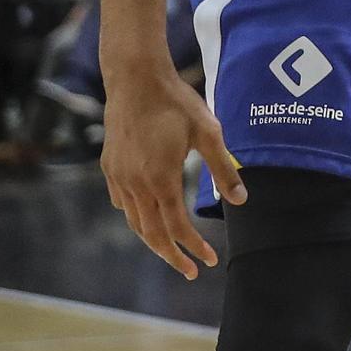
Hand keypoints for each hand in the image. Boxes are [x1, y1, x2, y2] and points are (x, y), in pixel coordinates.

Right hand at [101, 64, 245, 278]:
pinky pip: (122, 202)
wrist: (135, 79)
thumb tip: (240, 201)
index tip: (208, 262)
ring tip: (172, 249)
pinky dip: (136, 216)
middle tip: (190, 271)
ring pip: (134, 220)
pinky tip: (149, 216)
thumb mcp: (209, 133)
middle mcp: (135, 183)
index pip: (176, 227)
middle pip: (151, 233)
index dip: (192, 248)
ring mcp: (118, 176)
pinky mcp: (110, 167)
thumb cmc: (177, 103)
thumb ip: (223, 169)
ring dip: (153, 239)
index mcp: (160, 179)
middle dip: (171, 255)